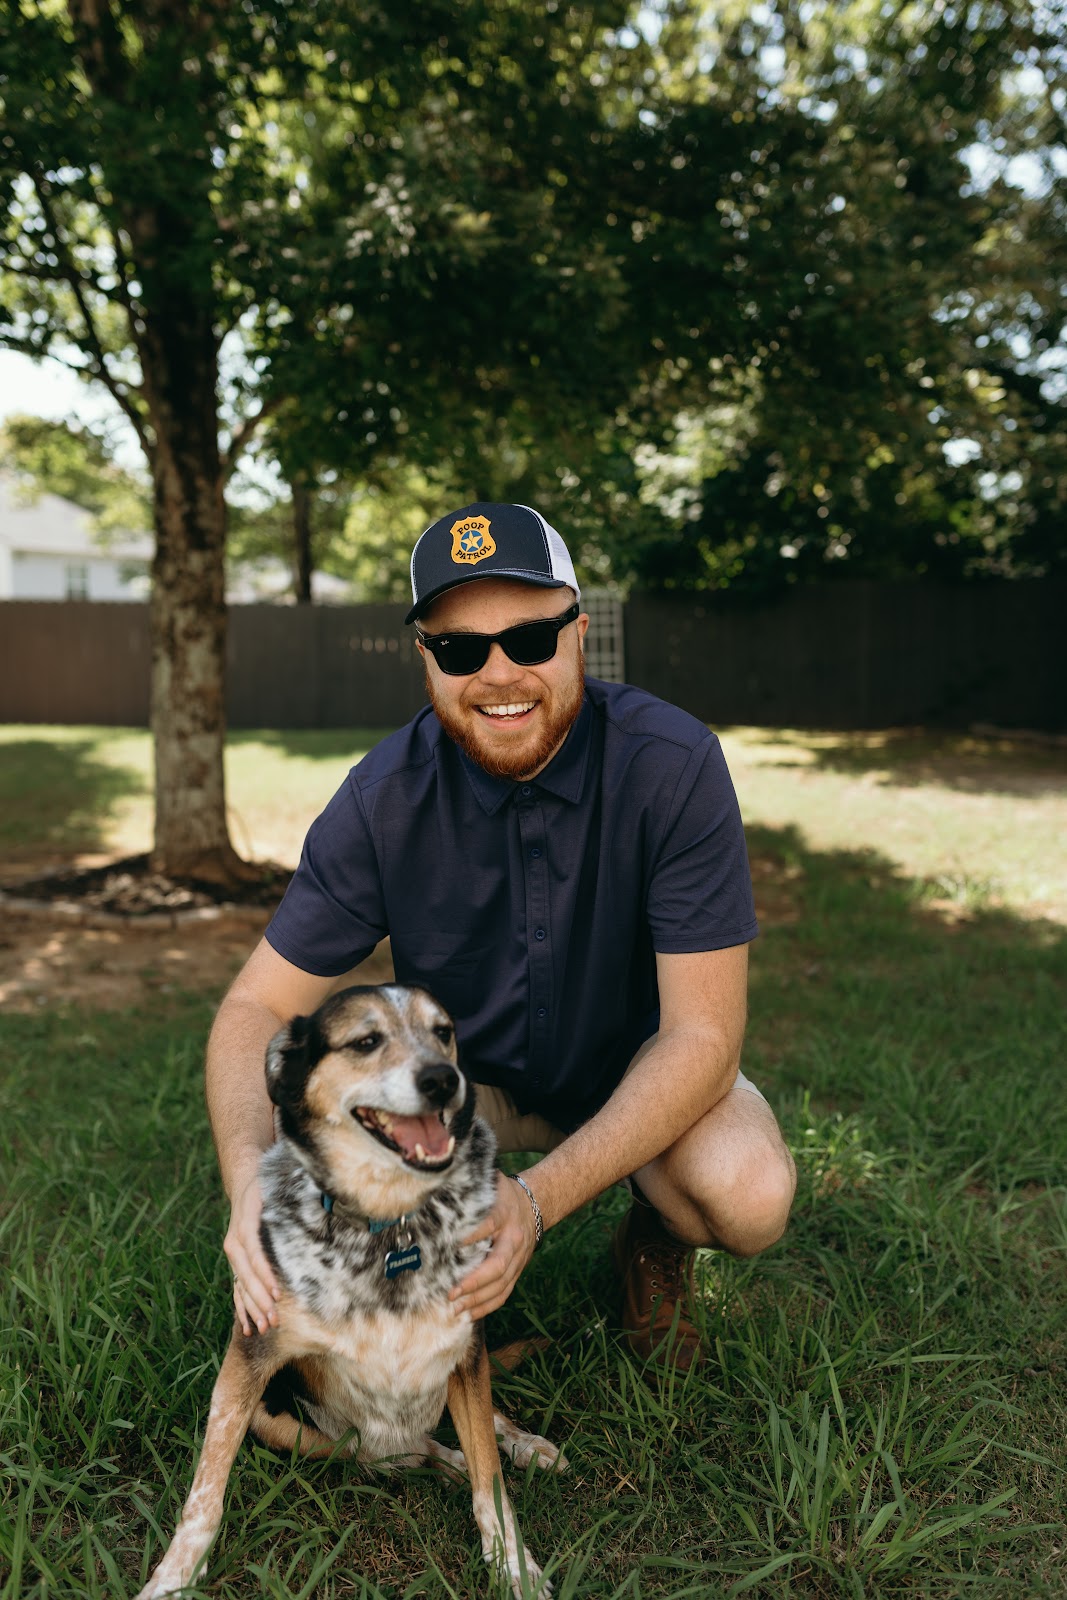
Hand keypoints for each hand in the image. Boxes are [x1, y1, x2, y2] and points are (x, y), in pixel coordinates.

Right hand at [223, 1171, 280, 1335]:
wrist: (245, 1185)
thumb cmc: (266, 1187)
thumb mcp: (274, 1187)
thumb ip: (290, 1198)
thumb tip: (321, 1201)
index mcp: (244, 1225)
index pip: (254, 1254)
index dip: (264, 1275)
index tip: (277, 1293)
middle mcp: (234, 1242)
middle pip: (245, 1275)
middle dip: (259, 1299)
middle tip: (274, 1320)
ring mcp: (233, 1254)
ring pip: (240, 1285)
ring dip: (252, 1308)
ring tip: (264, 1328)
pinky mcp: (236, 1262)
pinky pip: (236, 1288)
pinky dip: (242, 1308)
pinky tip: (248, 1327)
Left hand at [450, 1171, 538, 1320]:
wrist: (533, 1204)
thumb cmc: (502, 1195)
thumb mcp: (490, 1184)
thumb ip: (469, 1186)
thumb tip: (439, 1182)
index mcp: (504, 1215)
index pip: (487, 1226)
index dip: (469, 1238)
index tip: (448, 1248)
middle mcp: (513, 1240)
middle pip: (497, 1266)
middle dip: (474, 1282)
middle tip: (451, 1293)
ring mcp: (518, 1258)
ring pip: (501, 1284)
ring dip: (478, 1300)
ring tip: (455, 1309)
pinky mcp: (517, 1270)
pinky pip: (505, 1292)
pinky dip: (488, 1306)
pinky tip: (470, 1313)